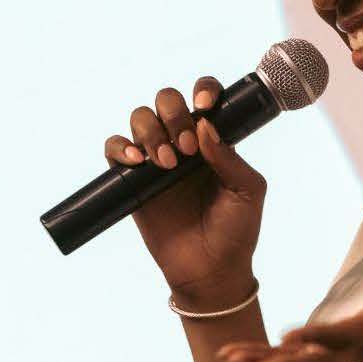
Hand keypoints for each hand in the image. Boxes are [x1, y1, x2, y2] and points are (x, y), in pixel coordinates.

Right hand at [103, 76, 266, 303]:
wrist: (211, 271)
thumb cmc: (236, 231)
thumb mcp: (247, 191)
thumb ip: (229, 158)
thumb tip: (204, 126)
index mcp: (214, 141)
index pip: (204, 98)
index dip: (203, 90)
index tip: (205, 105)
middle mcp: (184, 144)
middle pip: (167, 101)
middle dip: (174, 114)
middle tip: (188, 148)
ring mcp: (156, 161)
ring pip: (140, 119)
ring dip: (151, 132)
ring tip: (167, 164)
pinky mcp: (133, 182)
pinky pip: (115, 150)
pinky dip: (120, 148)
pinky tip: (137, 163)